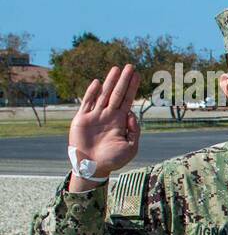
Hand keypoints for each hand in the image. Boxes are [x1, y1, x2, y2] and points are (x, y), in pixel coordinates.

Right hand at [69, 65, 141, 188]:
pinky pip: (87, 103)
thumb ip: (135, 131)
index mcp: (120, 121)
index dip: (132, 88)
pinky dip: (92, 93)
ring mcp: (95, 116)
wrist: (93, 167)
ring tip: (116, 69)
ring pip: (103, 94)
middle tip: (130, 66)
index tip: (137, 75)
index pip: (127, 100)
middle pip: (117, 93)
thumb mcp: (131, 147)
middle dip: (123, 80)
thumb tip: (132, 114)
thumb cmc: (113, 160)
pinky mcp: (82, 119)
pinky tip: (97, 82)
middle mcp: (108, 115)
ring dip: (110, 82)